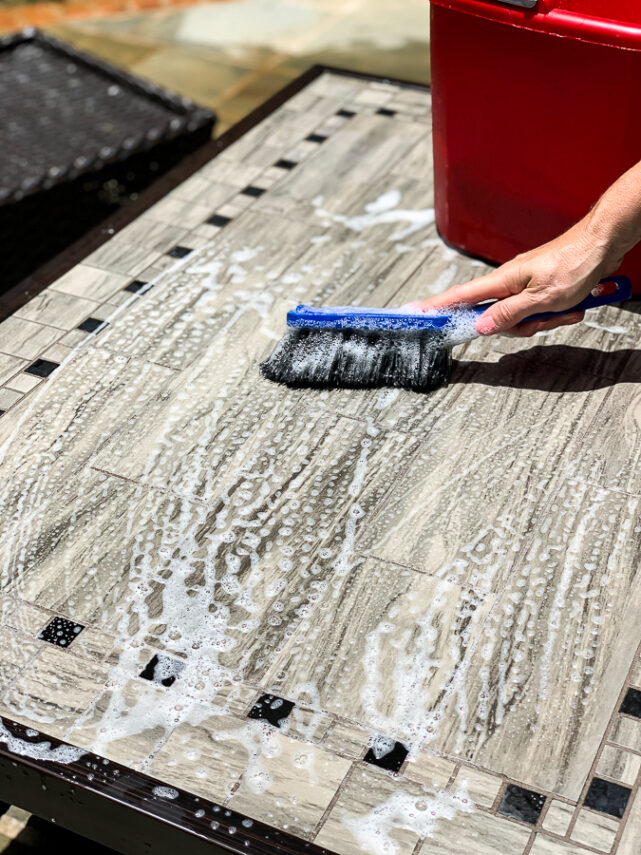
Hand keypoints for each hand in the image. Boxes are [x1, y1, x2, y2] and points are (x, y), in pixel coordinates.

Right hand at [403, 219, 619, 336]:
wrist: (604, 242)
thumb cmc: (575, 263)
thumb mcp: (541, 297)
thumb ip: (508, 314)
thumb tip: (479, 326)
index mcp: (503, 280)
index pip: (461, 296)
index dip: (437, 306)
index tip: (416, 314)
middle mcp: (510, 282)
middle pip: (498, 317)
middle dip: (522, 326)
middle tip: (545, 319)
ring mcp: (525, 285)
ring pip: (522, 317)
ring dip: (546, 320)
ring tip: (568, 308)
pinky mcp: (541, 287)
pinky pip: (539, 311)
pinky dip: (556, 313)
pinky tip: (574, 306)